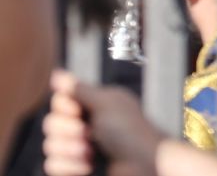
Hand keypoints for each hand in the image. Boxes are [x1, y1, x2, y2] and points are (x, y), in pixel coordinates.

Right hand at [44, 70, 162, 175]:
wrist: (142, 165)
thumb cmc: (129, 131)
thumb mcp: (106, 104)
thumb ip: (80, 90)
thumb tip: (56, 73)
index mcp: (93, 104)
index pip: (59, 100)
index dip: (65, 107)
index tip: (79, 111)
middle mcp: (84, 123)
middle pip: (50, 123)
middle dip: (67, 131)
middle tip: (89, 134)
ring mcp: (79, 146)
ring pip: (49, 146)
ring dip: (69, 150)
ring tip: (91, 153)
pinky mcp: (75, 167)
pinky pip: (52, 165)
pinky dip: (69, 167)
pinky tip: (88, 167)